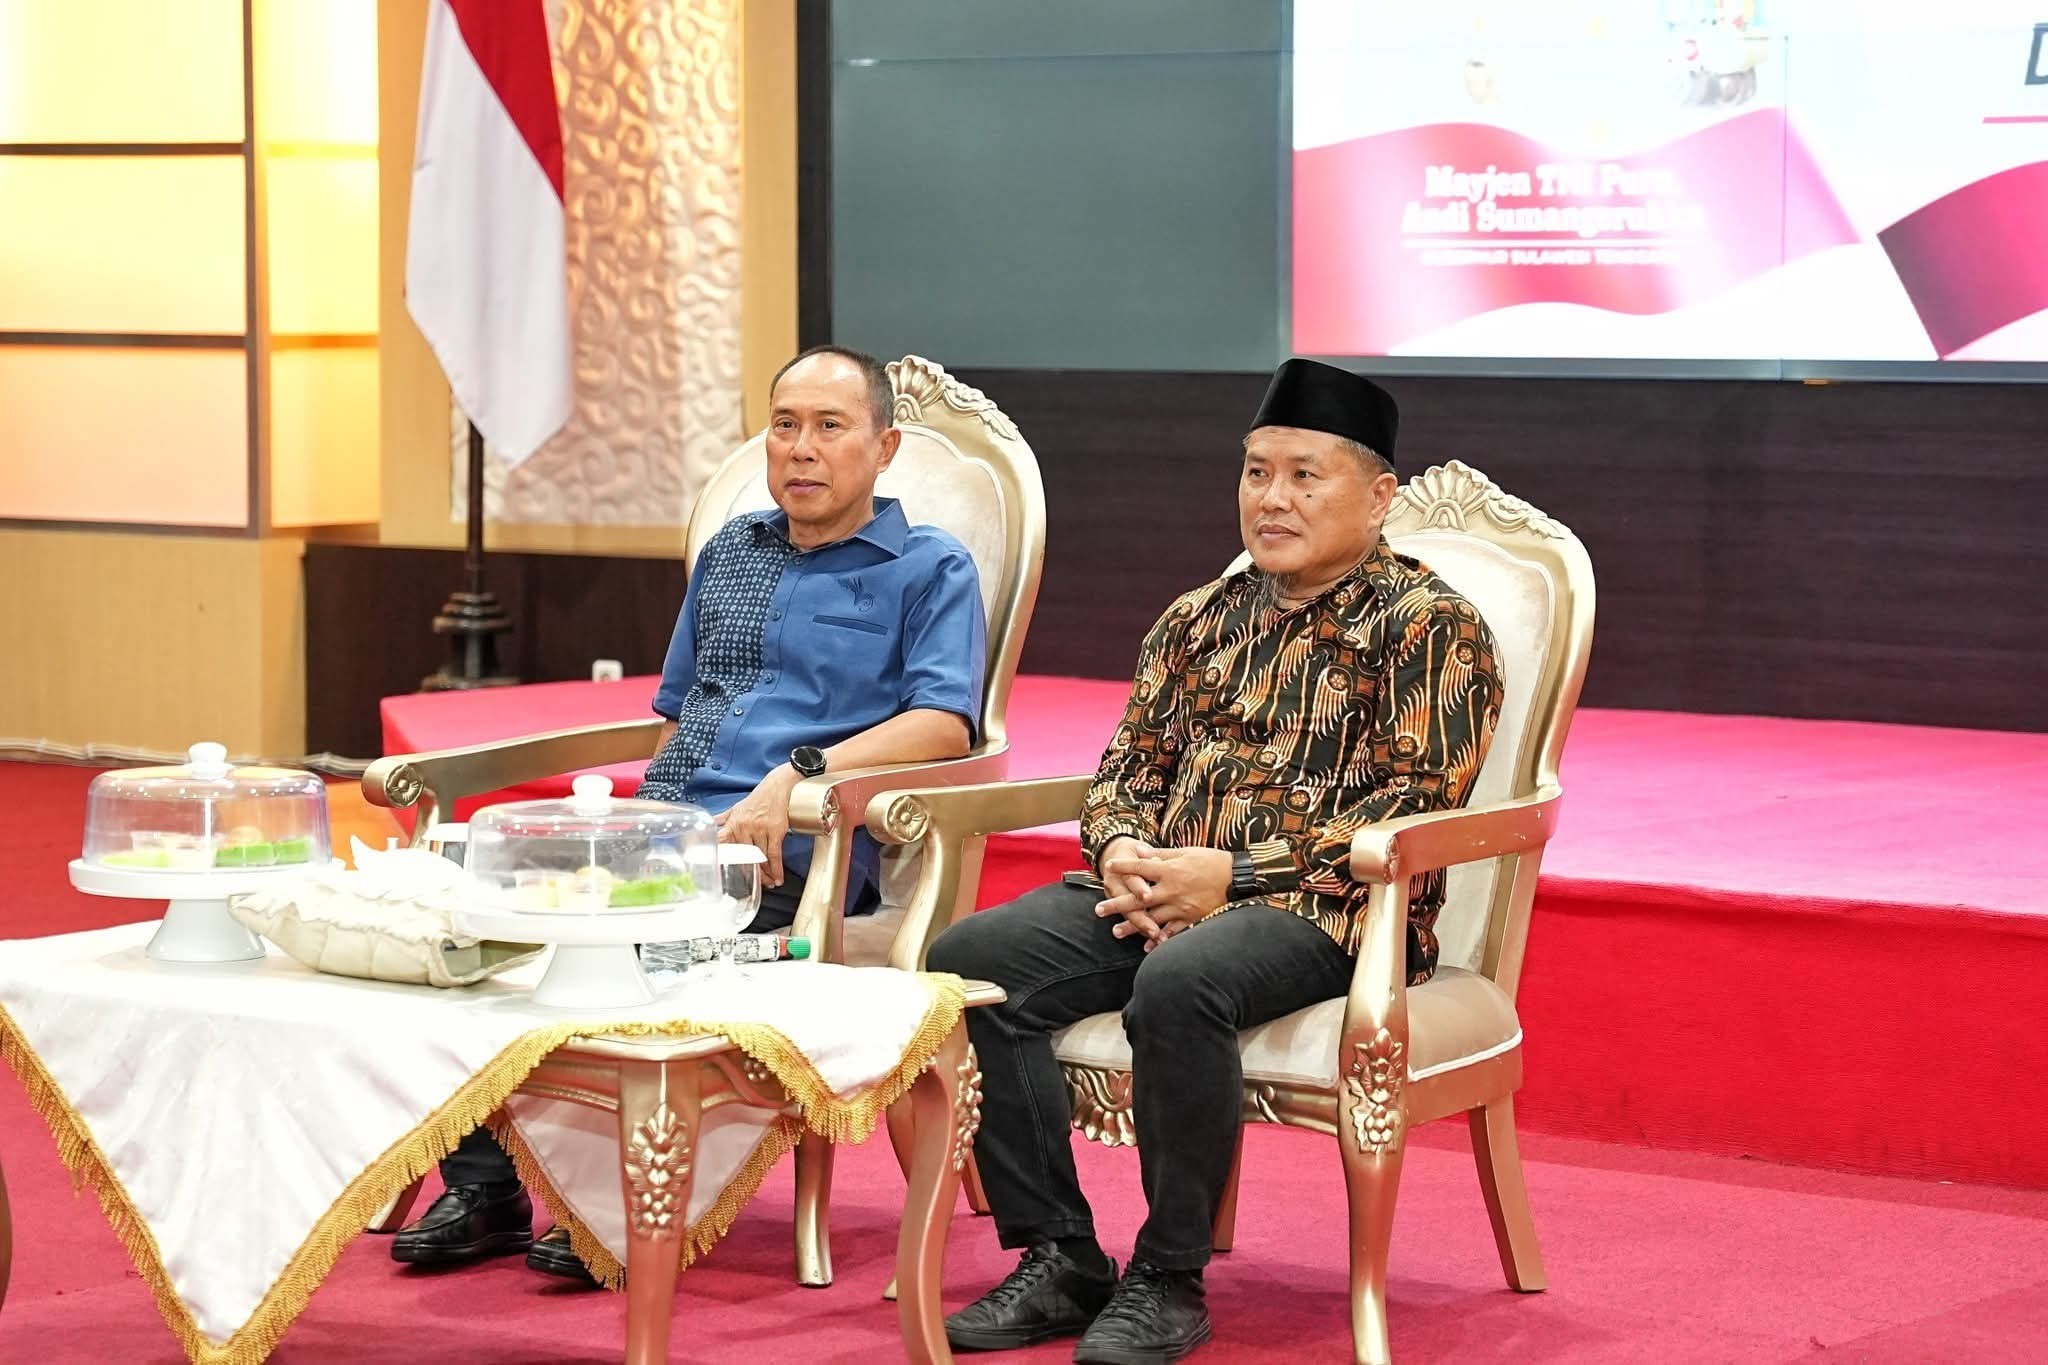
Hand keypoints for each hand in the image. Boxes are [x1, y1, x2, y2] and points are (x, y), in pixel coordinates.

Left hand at [715, 764, 799, 885]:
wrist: (779, 787)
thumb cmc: (758, 798)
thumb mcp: (737, 808)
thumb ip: (722, 819)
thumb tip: (709, 825)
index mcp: (733, 823)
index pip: (722, 844)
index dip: (720, 859)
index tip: (720, 874)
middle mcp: (744, 827)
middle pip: (745, 858)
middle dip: (751, 874)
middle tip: (755, 885)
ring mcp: (760, 829)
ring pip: (760, 858)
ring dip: (766, 874)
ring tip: (769, 883)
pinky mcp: (775, 831)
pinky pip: (774, 855)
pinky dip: (777, 869)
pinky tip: (778, 878)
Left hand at [1098, 846, 1231, 951]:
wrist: (1238, 879)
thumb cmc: (1212, 862)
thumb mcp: (1187, 852)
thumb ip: (1162, 855)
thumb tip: (1140, 851)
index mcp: (1171, 870)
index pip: (1142, 867)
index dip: (1124, 867)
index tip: (1108, 867)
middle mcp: (1172, 889)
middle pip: (1140, 898)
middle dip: (1118, 905)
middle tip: (1099, 910)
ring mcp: (1181, 906)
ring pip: (1153, 918)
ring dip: (1133, 926)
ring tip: (1116, 932)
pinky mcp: (1192, 918)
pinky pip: (1173, 932)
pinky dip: (1159, 939)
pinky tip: (1147, 946)